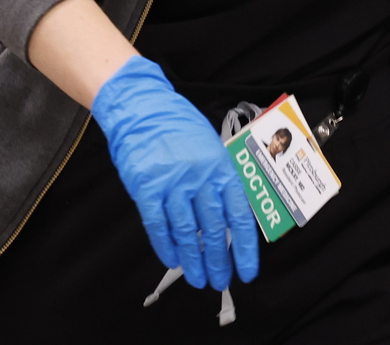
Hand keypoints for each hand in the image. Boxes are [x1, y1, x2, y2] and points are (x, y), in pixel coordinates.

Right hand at [90, 57, 258, 289]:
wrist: (142, 108)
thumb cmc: (178, 126)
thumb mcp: (210, 148)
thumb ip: (219, 181)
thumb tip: (227, 218)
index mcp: (220, 168)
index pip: (239, 216)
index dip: (245, 248)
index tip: (247, 270)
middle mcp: (200, 178)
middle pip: (215, 229)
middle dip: (219, 261)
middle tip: (221, 281)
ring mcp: (172, 184)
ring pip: (188, 233)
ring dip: (194, 261)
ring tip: (199, 280)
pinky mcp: (146, 188)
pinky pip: (158, 225)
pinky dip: (165, 245)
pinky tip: (172, 260)